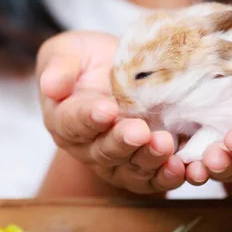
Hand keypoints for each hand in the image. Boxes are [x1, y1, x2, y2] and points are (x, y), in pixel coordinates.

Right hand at [36, 31, 185, 193]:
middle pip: (103, 151)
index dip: (89, 118)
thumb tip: (50, 86)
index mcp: (64, 118)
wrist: (119, 73)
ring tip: (165, 145)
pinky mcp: (141, 167)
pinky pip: (152, 180)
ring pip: (129, 169)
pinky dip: (166, 177)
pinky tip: (181, 168)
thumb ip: (58, 66)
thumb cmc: (88, 59)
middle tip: (140, 131)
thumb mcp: (68, 51)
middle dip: (123, 142)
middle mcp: (86, 146)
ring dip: (148, 160)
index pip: (73, 122)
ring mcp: (115, 160)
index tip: (106, 110)